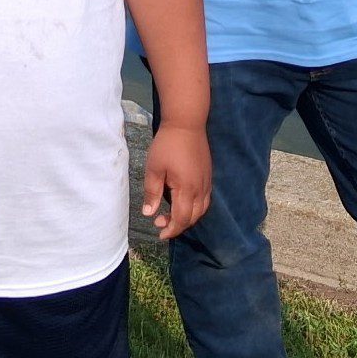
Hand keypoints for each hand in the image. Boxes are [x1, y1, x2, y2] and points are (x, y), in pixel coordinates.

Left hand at [141, 123, 210, 240]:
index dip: (172, 229)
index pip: (182, 219)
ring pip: (201, 209)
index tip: (160, 233)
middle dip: (178, 225)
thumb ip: (152, 193)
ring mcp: (206, 182)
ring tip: (171, 215)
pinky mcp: (208, 175)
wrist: (187, 124)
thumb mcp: (154, 168)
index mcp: (186, 189)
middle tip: (160, 223)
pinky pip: (205, 199)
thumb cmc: (167, 145)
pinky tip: (183, 202)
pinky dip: (195, 207)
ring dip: (187, 217)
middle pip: (193, 217)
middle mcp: (200, 189)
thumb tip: (149, 213)